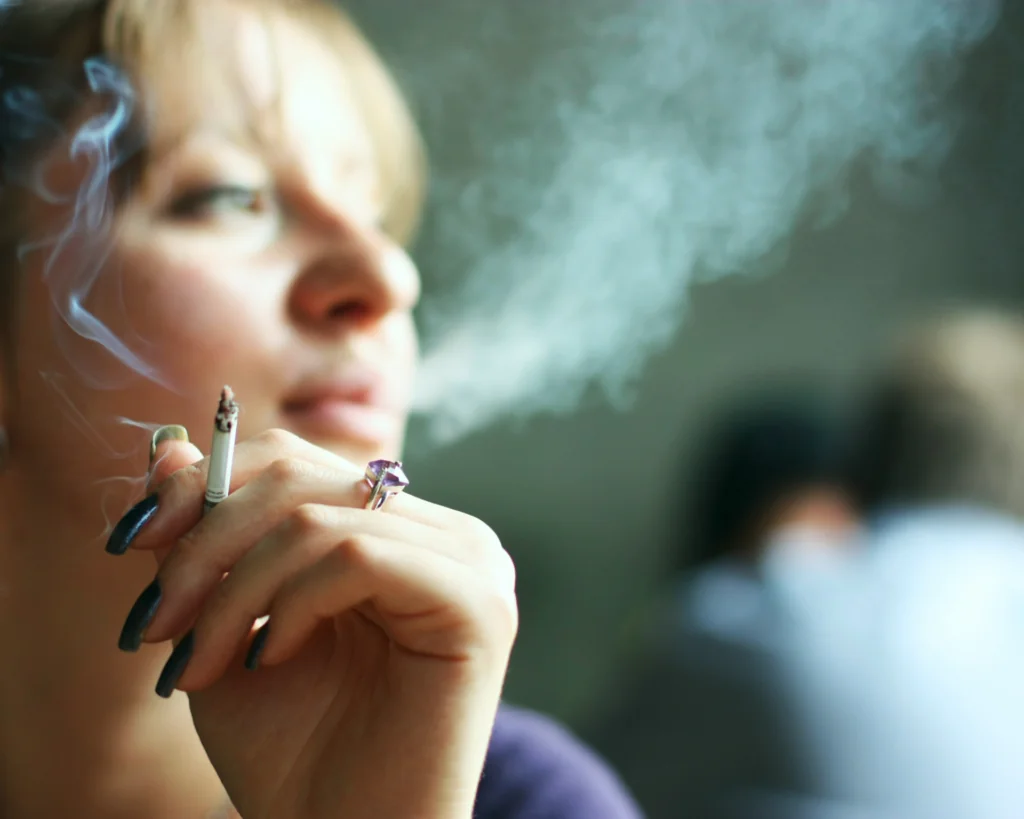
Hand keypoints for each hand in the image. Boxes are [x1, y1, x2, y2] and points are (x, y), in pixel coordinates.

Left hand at [116, 428, 517, 818]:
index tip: (132, 541)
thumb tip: (168, 447)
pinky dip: (293, 605)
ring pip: (321, 518)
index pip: (298, 462)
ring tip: (201, 664)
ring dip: (234, 591)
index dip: (207, 485)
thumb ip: (202, 538)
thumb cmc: (292, 748)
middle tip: (156, 623)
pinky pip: (360, 558)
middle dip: (205, 544)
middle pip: (303, 476)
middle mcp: (445, 534)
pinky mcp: (479, 603)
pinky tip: (274, 657)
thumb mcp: (225, 625)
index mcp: (397, 532)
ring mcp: (472, 563)